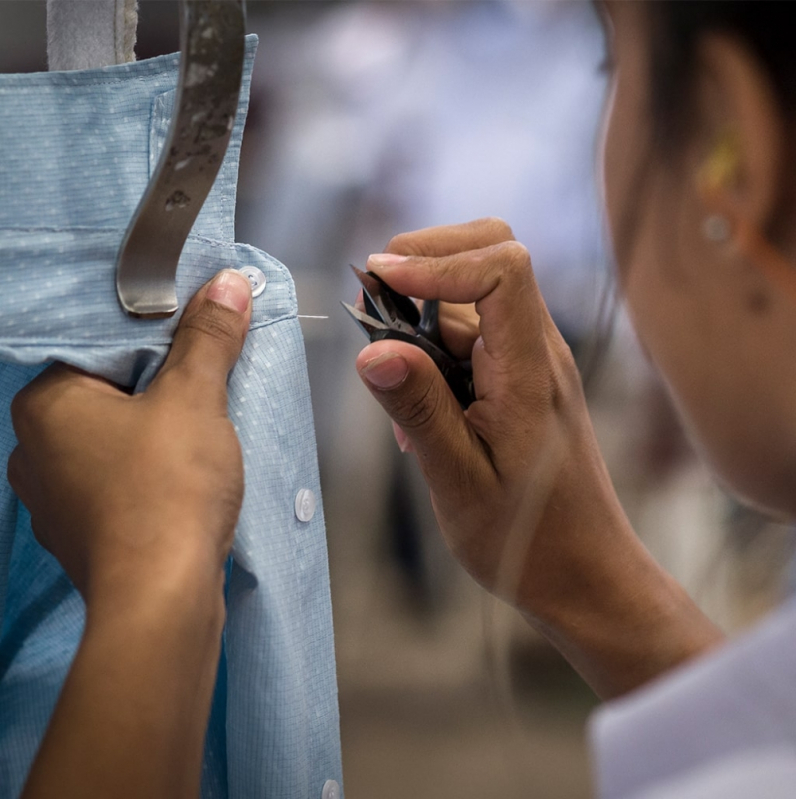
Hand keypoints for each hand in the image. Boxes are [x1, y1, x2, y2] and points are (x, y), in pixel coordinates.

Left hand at [7, 269, 251, 605]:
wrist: (162, 599)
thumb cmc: (168, 488)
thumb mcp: (195, 399)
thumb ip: (207, 337)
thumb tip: (227, 282)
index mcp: (44, 404)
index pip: (95, 345)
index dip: (151, 336)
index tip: (194, 335)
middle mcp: (33, 448)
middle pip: (105, 393)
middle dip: (157, 384)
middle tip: (205, 377)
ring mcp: (51, 498)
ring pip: (110, 441)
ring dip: (153, 431)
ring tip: (200, 428)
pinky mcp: (79, 534)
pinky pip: (115, 482)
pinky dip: (146, 473)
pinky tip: (181, 477)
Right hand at [356, 217, 596, 607]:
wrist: (582, 571)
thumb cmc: (528, 539)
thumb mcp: (460, 481)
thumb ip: (420, 410)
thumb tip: (371, 351)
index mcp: (530, 370)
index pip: (502, 267)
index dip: (437, 260)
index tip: (377, 279)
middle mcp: (537, 352)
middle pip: (490, 255)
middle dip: (424, 262)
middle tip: (372, 304)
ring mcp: (529, 363)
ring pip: (471, 298)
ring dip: (420, 316)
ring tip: (393, 380)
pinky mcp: (517, 380)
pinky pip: (470, 338)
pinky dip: (431, 349)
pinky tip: (417, 408)